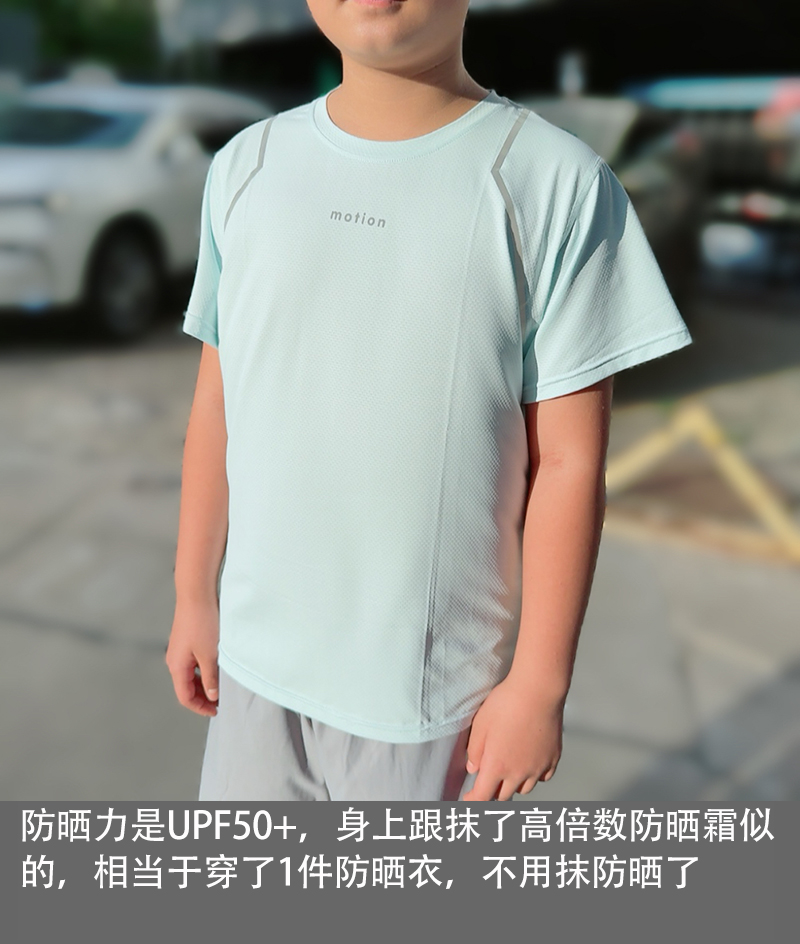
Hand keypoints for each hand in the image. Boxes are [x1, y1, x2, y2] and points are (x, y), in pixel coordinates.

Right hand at [165, 599, 219, 716]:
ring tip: (220, 686)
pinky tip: (215, 669)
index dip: (200, 707)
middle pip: (186, 688)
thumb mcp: (209, 655)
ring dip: (203, 684)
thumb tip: (213, 695)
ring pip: (189, 675)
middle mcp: (174, 660)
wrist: (197, 594)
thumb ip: (210, 677)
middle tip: (220, 701)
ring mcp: (179, 650)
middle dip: (202, 697)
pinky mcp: (186, 641)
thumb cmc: (201, 622)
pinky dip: (202, 671)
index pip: (185, 697)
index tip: (216, 710)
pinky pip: (192, 663)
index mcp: (176, 666)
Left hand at [462, 675, 563, 800]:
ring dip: (513, 785)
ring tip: (508, 770)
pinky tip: (529, 764)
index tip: (468, 799)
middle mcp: (519, 773)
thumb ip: (474, 750)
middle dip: (492, 791)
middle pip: (503, 796)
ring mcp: (538, 767)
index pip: (482, 797)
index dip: (473, 802)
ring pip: (524, 789)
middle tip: (487, 779)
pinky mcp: (553, 758)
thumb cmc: (507, 703)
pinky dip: (534, 776)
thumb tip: (473, 768)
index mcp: (497, 766)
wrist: (538, 691)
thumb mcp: (480, 724)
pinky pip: (543, 777)